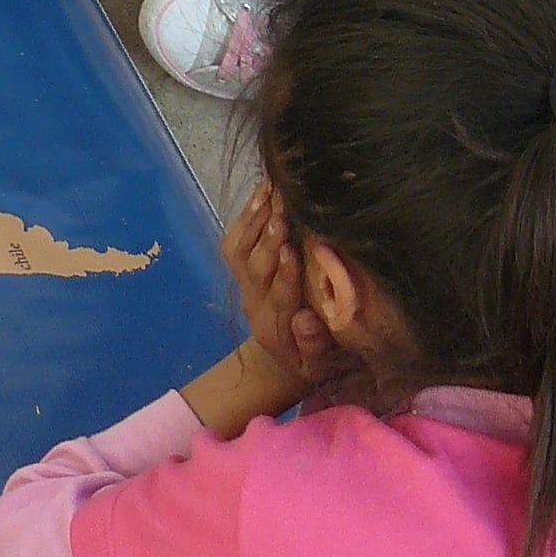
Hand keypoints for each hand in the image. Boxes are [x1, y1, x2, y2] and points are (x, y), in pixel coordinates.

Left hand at [221, 183, 334, 390]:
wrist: (285, 356)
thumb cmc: (315, 357)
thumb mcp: (321, 365)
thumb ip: (315, 346)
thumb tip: (305, 320)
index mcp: (277, 328)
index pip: (280, 299)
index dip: (285, 275)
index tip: (291, 251)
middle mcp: (254, 304)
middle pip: (256, 271)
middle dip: (268, 242)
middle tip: (281, 215)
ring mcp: (244, 286)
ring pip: (241, 253)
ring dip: (255, 222)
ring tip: (272, 194)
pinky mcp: (239, 271)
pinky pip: (234, 243)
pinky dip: (246, 216)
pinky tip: (263, 191)